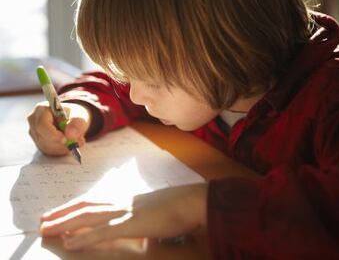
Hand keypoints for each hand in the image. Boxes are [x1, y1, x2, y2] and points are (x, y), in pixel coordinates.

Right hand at [27, 101, 91, 155]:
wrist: (72, 119)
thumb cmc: (73, 114)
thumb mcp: (80, 116)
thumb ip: (77, 124)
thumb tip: (70, 135)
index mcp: (41, 109)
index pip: (42, 125)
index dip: (53, 134)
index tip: (66, 140)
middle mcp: (34, 121)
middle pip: (43, 137)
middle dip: (61, 143)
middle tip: (79, 141)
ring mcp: (34, 133)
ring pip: (46, 146)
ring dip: (64, 147)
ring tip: (78, 141)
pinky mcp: (39, 143)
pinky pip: (48, 151)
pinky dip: (61, 150)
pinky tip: (70, 144)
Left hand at [40, 184, 207, 249]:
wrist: (193, 201)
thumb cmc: (179, 205)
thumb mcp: (156, 209)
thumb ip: (143, 215)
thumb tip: (139, 224)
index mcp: (129, 199)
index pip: (97, 200)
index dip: (77, 204)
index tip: (62, 210)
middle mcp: (123, 201)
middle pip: (87, 205)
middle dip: (63, 212)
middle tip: (43, 219)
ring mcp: (126, 211)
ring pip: (88, 216)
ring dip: (65, 222)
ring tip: (46, 229)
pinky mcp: (132, 223)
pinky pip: (103, 232)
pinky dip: (84, 237)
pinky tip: (70, 243)